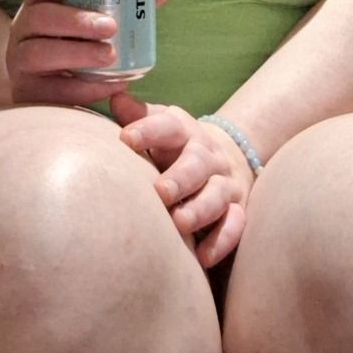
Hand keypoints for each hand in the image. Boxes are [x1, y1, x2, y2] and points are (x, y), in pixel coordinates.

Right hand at [6, 0, 169, 106]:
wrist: (47, 89)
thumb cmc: (76, 44)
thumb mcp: (93, 20)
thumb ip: (126, 6)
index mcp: (41, 1)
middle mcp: (24, 27)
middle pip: (39, 16)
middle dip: (76, 21)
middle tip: (110, 26)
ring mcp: (20, 60)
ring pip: (37, 53)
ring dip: (77, 54)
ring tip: (110, 57)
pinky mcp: (26, 91)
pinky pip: (50, 90)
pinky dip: (83, 88)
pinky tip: (110, 85)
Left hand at [112, 93, 255, 267]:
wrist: (228, 156)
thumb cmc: (176, 145)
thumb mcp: (160, 124)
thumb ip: (137, 115)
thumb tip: (114, 94)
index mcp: (184, 130)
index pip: (168, 125)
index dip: (148, 129)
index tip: (126, 139)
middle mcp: (207, 154)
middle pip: (197, 162)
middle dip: (180, 177)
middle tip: (161, 192)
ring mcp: (225, 182)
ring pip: (217, 195)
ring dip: (200, 209)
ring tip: (179, 223)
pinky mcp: (239, 209)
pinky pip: (235, 225)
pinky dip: (222, 241)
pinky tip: (204, 258)